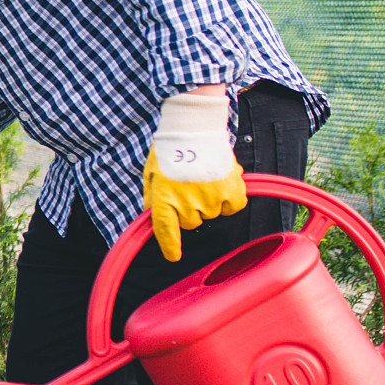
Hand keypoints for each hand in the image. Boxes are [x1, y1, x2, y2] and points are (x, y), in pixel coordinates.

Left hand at [143, 91, 243, 260]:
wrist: (194, 128)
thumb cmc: (170, 150)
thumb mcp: (152, 175)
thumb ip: (152, 198)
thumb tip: (154, 216)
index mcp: (163, 199)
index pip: (165, 231)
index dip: (170, 246)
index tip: (173, 256)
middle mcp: (187, 203)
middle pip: (191, 222)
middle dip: (188, 208)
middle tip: (187, 184)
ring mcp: (210, 199)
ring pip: (211, 213)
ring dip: (208, 200)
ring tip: (202, 176)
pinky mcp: (232, 192)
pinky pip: (232, 207)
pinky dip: (228, 198)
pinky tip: (221, 181)